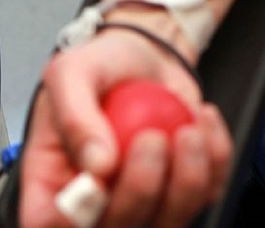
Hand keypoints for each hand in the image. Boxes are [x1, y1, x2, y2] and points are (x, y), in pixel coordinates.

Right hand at [19, 25, 231, 227]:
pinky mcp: (182, 189)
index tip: (98, 181)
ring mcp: (141, 199)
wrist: (142, 54)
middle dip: (142, 188)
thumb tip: (97, 166)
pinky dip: (214, 157)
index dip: (70, 219)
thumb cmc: (99, 65)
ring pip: (169, 222)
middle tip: (151, 136)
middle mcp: (95, 198)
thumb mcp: (71, 72)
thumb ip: (74, 115)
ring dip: (188, 176)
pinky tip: (200, 122)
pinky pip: (208, 194)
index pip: (50, 223)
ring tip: (185, 128)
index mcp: (53, 178)